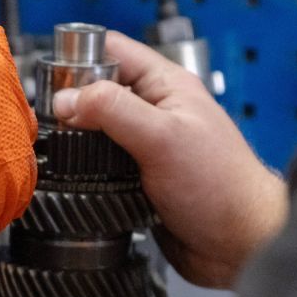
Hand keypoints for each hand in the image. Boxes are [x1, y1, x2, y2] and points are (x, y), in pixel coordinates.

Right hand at [53, 31, 286, 286]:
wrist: (240, 245)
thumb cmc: (223, 188)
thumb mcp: (162, 137)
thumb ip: (112, 111)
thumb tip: (67, 98)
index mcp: (166, 85)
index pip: (112, 51)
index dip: (80, 58)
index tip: (56, 83)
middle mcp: (155, 111)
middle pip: (97, 89)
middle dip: (72, 102)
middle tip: (55, 122)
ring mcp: (147, 144)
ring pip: (96, 128)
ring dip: (77, 138)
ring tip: (63, 148)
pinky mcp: (138, 177)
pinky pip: (102, 162)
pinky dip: (86, 167)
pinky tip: (78, 175)